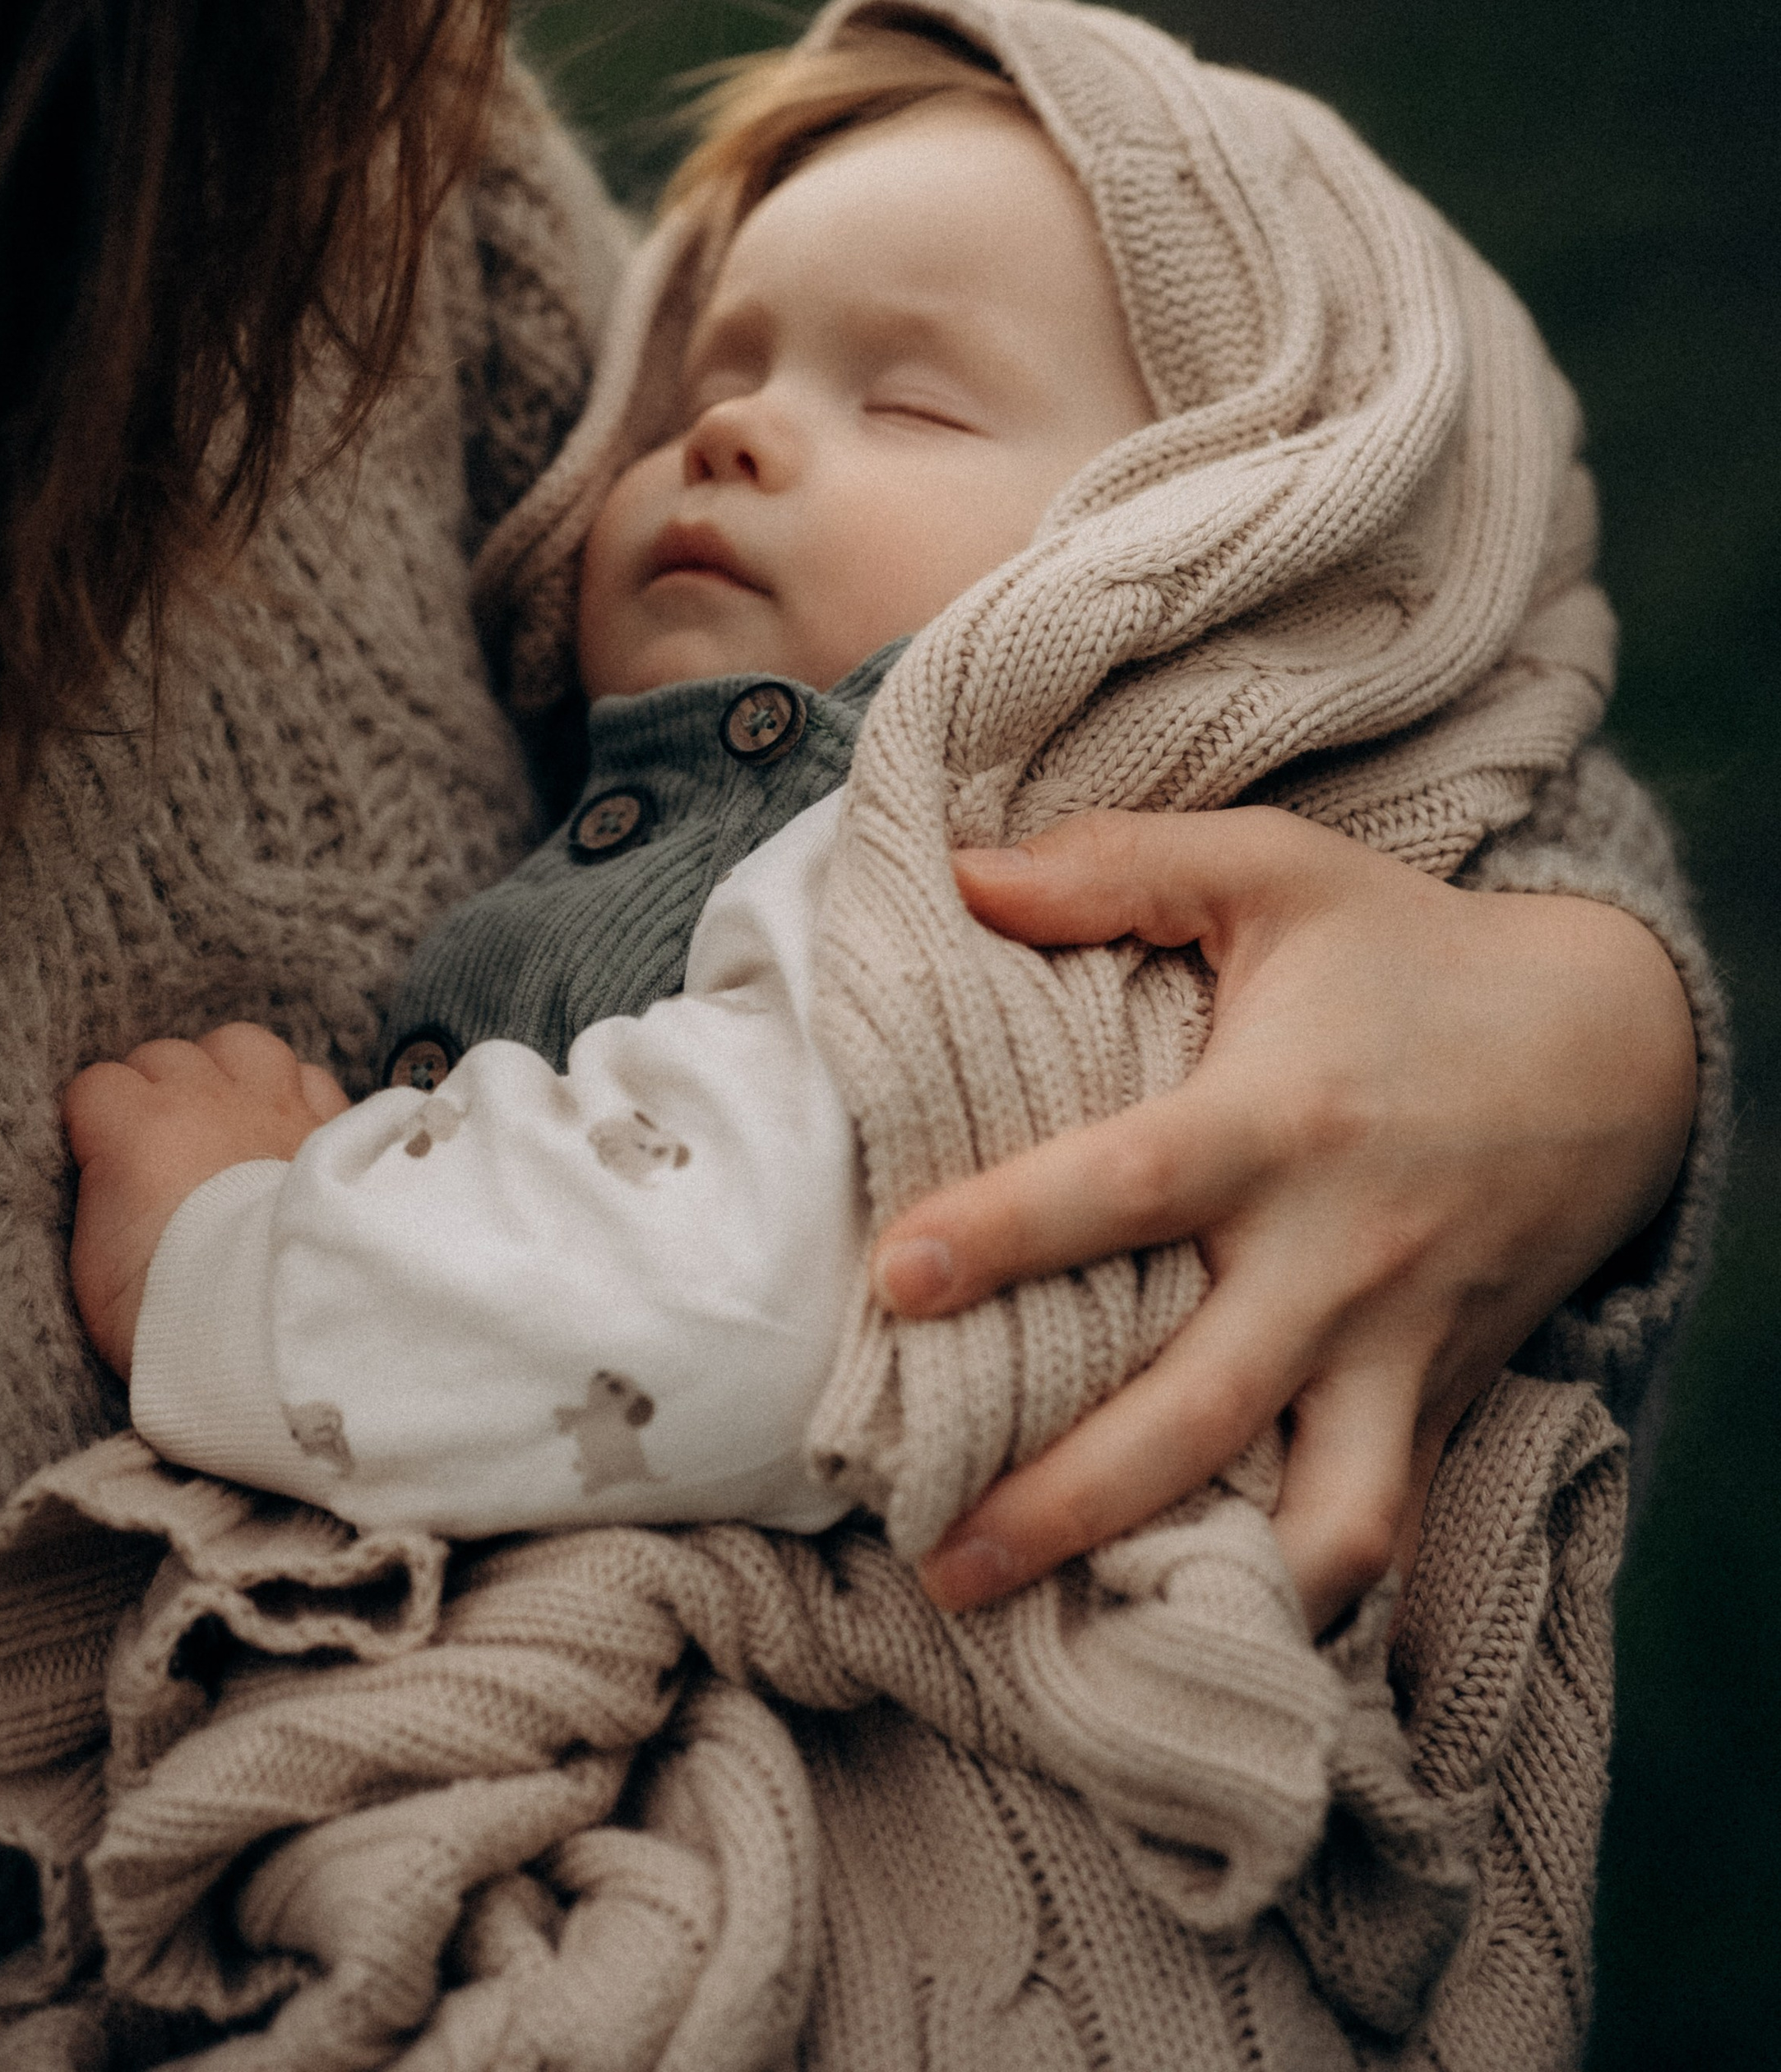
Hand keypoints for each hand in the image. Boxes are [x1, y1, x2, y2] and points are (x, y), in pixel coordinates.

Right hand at [64, 1022, 348, 1379]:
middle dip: (156, 1092)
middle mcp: (204, 1099)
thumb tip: (112, 1175)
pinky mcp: (329, 1125)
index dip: (97, 1123)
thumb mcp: (99, 1265)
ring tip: (224, 1117)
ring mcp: (271, 1105)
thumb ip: (104, 1197)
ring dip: (226, 1073)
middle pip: (165, 1057)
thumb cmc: (171, 1309)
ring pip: (238, 1046)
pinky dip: (292, 1095)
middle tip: (162, 1147)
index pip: (97, 1087)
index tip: (102, 1157)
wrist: (269, 1326)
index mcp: (137, 1128)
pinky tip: (282, 1127)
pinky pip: (306, 1077)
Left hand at [871, 807, 1695, 1628]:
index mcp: (1281, 1120)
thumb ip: (1117, 865)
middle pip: (1201, 1407)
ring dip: (1202, 1585)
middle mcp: (1341, 1255)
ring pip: (1322, 1518)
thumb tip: (960, 872)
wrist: (1613, 1048)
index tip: (893, 1279)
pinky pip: (1384, 1529)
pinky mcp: (1443, 1403)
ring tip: (1072, 1641)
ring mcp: (1402, 1349)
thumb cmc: (1409, 951)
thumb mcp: (1275, 870)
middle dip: (1066, 1499)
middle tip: (936, 1558)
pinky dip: (1307, 1596)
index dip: (1010, 1232)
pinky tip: (1206, 1638)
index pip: (1131, 1185)